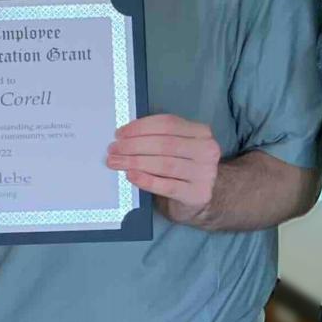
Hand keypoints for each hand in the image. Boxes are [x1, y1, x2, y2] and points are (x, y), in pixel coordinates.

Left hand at [106, 114, 221, 226]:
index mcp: (201, 132)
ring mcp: (205, 173)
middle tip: (113, 149)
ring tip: (116, 163)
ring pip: (164, 164)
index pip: (168, 124)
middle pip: (164, 144)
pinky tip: (131, 176)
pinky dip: (146, 180)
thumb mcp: (177, 147)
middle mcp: (207, 150)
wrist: (199, 198)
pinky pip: (167, 186)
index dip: (140, 127)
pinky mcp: (197, 194)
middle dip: (134, 145)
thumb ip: (159, 137)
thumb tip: (126, 135)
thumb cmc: (182, 168)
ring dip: (135, 162)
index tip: (119, 133)